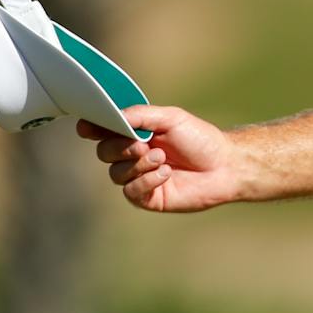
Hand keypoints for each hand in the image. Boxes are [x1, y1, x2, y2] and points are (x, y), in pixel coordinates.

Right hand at [77, 106, 240, 212]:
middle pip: (103, 152)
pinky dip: (146, 181)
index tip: (87, 127)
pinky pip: (130, 191)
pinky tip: (166, 174)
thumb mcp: (171, 118)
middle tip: (144, 145)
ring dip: (138, 165)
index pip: (102, 131)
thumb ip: (141, 115)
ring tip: (162, 159)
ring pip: (115, 173)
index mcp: (134, 133)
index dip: (91, 128)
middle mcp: (132, 155)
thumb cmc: (200, 139)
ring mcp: (138, 177)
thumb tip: (114, 116)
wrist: (225, 165)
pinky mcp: (147, 197)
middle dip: (120, 148)